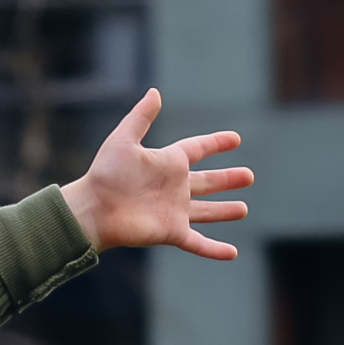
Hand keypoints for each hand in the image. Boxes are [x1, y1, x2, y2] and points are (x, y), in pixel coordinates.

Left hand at [62, 92, 254, 260]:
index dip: (216, 143)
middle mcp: (174, 187)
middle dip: (227, 179)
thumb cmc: (105, 174)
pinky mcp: (172, 232)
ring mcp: (174, 211)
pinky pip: (199, 243)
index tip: (235, 139)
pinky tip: (232, 253)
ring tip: (243, 208)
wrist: (94, 209)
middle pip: (207, 182)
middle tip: (249, 176)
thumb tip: (155, 92)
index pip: (197, 149)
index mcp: (167, 163)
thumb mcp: (124, 139)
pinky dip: (215, 249)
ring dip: (225, 211)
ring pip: (206, 212)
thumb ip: (141, 117)